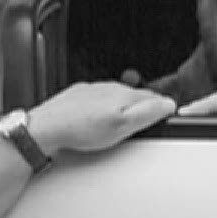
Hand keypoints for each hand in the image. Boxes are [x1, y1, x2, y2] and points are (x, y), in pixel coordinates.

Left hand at [27, 82, 176, 153]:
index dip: (163, 107)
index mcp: (124, 95)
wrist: (48, 127)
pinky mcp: (80, 96)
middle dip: (145, 107)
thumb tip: (168, 105)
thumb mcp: (122, 126)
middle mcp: (110, 88)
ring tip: (128, 121)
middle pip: (136, 97)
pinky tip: (101, 119)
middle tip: (150, 121)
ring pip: (117, 97)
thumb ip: (147, 114)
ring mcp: (94, 91)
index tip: (168, 114)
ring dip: (125, 107)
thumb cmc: (82, 128)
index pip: (153, 98)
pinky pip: (99, 100)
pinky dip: (105, 108)